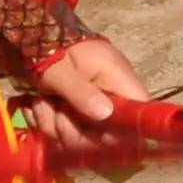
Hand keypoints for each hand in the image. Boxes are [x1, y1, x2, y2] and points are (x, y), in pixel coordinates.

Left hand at [28, 37, 147, 143]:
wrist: (41, 42)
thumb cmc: (56, 51)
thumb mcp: (61, 69)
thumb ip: (80, 91)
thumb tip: (105, 115)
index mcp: (120, 82)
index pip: (141, 112)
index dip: (124, 130)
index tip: (95, 130)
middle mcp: (115, 100)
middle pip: (109, 138)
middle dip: (73, 131)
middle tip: (54, 111)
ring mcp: (99, 111)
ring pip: (83, 140)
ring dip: (55, 126)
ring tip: (44, 102)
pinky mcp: (83, 118)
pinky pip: (68, 136)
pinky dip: (50, 124)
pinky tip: (42, 105)